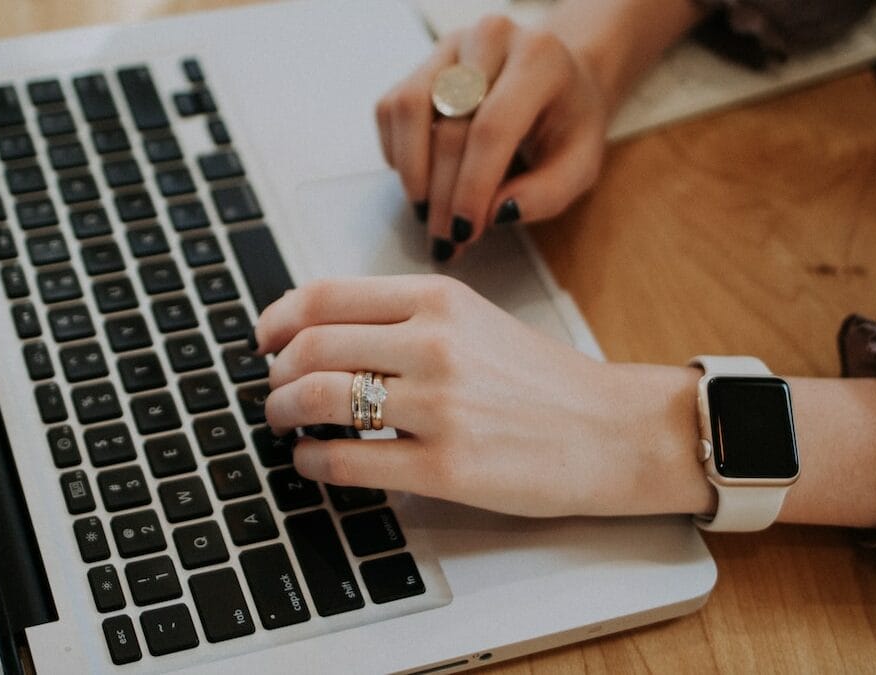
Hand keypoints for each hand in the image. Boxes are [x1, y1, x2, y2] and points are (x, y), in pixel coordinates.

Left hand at [254, 276, 709, 517]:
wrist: (613, 431)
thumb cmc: (542, 380)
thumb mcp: (475, 321)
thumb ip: (404, 318)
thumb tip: (321, 332)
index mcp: (438, 300)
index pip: (325, 295)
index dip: (277, 318)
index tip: (263, 339)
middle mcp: (435, 344)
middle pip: (310, 347)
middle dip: (274, 373)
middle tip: (272, 390)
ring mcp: (440, 407)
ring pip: (319, 399)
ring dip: (283, 413)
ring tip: (284, 424)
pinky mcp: (446, 468)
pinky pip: (348, 461)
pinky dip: (311, 462)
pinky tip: (311, 463)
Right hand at [375, 16, 607, 259]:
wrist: (557, 78)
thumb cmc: (567, 123)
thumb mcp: (580, 165)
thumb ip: (547, 194)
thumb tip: (496, 214)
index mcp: (539, 59)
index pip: (493, 127)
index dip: (472, 186)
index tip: (465, 231)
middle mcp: (491, 39)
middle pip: (449, 125)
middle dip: (443, 194)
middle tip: (445, 239)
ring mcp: (450, 47)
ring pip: (409, 109)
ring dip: (412, 172)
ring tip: (426, 213)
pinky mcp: (422, 63)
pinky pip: (391, 110)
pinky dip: (398, 153)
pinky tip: (422, 179)